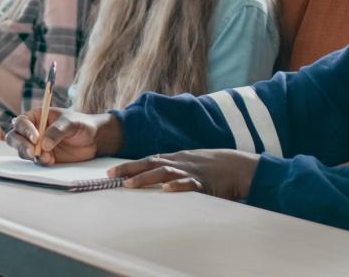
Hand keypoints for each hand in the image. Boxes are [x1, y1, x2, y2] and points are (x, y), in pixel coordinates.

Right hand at [2, 108, 120, 165]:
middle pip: (15, 137)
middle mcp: (32, 131)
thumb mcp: (71, 123)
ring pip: (22, 151)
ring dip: (30, 155)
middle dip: (21, 145)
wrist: (94, 140)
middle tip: (32, 152)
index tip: (36, 138)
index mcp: (37, 117)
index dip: (25, 130)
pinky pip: (35, 162)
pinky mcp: (44, 158)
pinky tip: (50, 161)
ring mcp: (36, 146)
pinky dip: (39, 162)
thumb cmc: (81, 124)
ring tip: (47, 158)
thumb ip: (57, 131)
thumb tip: (44, 144)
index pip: (22, 122)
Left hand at [109, 149, 256, 199]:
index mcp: (174, 159)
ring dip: (146, 178)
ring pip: (164, 173)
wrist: (237, 166)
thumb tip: (154, 179)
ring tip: (130, 184)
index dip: (129, 165)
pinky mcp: (203, 183)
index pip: (147, 160)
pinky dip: (177, 186)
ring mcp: (190, 172)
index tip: (110, 172)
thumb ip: (172, 169)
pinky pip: (189, 184)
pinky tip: (167, 190)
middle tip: (111, 176)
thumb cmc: (212, 166)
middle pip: (150, 163)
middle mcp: (179, 163)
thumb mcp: (188, 164)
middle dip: (129, 169)